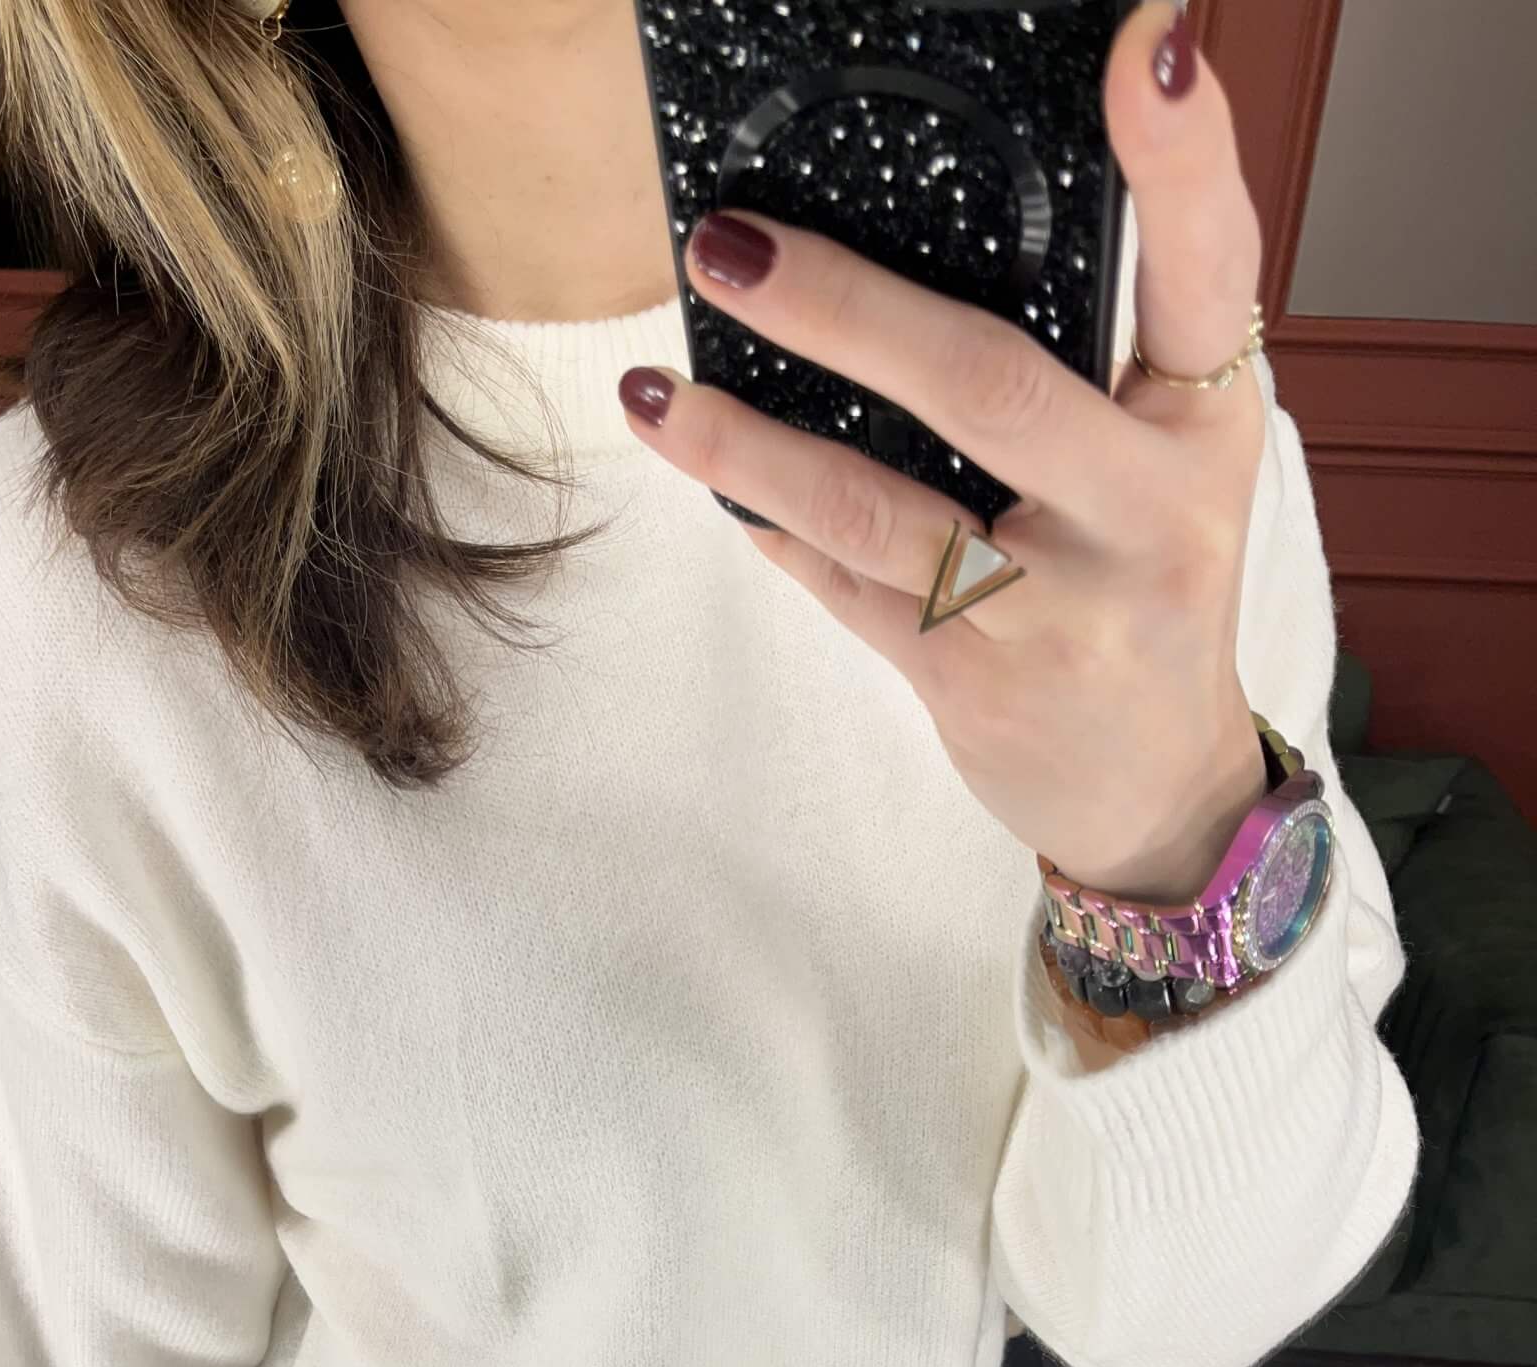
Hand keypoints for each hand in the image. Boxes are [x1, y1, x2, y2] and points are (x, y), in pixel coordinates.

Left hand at [619, 0, 1267, 903]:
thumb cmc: (1142, 588)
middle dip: (842, 308)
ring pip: (878, 509)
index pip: (1208, 269)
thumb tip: (897, 246)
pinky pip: (847, 591)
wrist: (1157, 789)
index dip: (1180, 159)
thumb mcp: (1161, 462)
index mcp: (1203, 423)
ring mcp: (1060, 612)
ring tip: (661, 395)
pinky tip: (712, 486)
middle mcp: (1146, 514)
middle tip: (732, 244)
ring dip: (751, 447)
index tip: (1143, 49)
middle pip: (985, 384)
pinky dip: (773, 533)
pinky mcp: (977, 687)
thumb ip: (1083, 364)